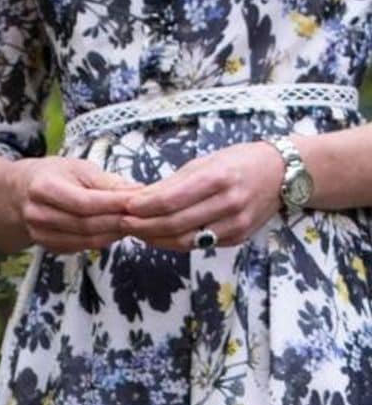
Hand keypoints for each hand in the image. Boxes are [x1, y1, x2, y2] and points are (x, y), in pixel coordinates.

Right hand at [14, 156, 142, 252]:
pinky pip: (81, 247)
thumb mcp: (77, 167)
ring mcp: (41, 234)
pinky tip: (116, 231)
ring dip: (114, 233)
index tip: (139, 201)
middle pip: (86, 224)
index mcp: (43, 187)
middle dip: (118, 220)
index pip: (85, 202)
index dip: (114, 204)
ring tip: (134, 224)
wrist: (19, 192)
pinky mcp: (49, 247)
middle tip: (143, 215)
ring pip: (86, 240)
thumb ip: (107, 182)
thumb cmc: (52, 174)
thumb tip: (140, 191)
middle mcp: (38, 213)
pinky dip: (103, 241)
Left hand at [120, 140, 283, 249]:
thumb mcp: (205, 161)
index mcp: (216, 178)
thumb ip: (175, 181)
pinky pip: (201, 243)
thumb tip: (141, 196)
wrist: (282, 174)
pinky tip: (159, 235)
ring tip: (135, 231)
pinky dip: (176, 241)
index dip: (144, 206)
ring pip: (187, 240)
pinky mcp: (238, 238)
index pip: (171, 199)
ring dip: (156, 238)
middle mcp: (228, 204)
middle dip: (144, 226)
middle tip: (122, 222)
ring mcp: (236, 224)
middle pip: (176, 223)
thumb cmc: (237, 161)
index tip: (124, 206)